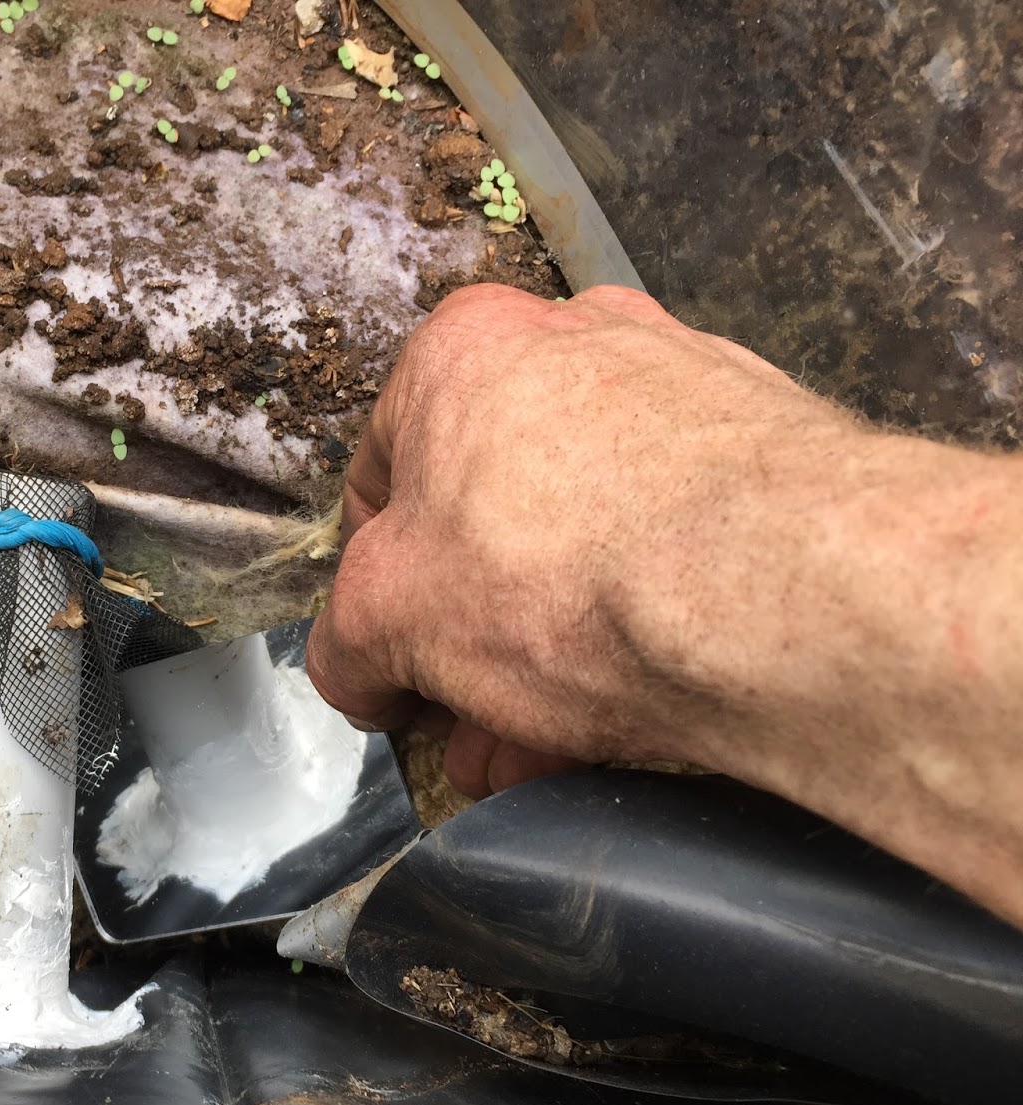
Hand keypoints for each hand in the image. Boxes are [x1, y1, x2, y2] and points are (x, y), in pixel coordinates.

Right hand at [306, 283, 850, 797]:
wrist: (777, 591)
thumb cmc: (556, 571)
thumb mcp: (385, 623)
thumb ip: (342, 645)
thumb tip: (354, 670)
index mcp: (464, 350)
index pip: (384, 479)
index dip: (375, 588)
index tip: (391, 660)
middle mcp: (579, 343)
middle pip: (491, 519)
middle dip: (469, 640)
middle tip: (465, 721)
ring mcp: (686, 391)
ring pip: (582, 542)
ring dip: (544, 653)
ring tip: (533, 748)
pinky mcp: (772, 455)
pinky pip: (669, 551)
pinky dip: (634, 628)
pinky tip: (614, 719)